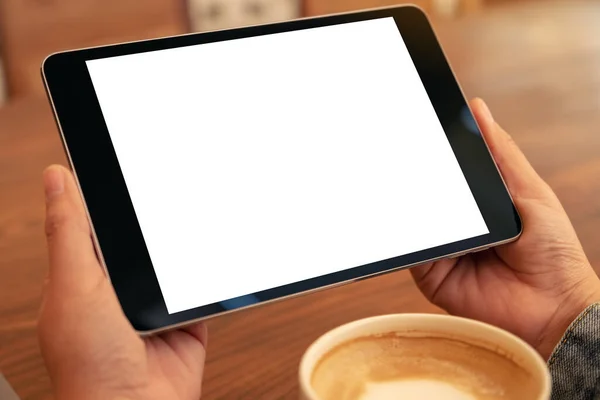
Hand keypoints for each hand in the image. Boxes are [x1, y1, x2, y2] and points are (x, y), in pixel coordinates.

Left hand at [38, 165, 206, 399]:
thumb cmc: (90, 363)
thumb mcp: (73, 285)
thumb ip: (69, 233)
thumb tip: (55, 178)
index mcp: (83, 275)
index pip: (94, 220)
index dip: (108, 190)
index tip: (127, 157)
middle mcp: (117, 287)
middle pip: (140, 236)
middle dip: (154, 216)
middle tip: (173, 178)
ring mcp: (152, 303)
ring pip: (173, 258)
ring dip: (183, 245)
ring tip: (198, 208)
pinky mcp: (185, 317)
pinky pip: (200, 286)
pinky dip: (208, 274)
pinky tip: (215, 253)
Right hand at [411, 98, 599, 359]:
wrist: (554, 308)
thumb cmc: (554, 251)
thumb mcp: (529, 190)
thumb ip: (500, 153)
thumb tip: (476, 108)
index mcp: (477, 202)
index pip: (446, 173)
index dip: (431, 152)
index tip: (414, 126)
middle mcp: (455, 224)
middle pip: (426, 195)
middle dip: (413, 175)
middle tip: (396, 149)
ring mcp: (441, 248)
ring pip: (415, 221)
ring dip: (408, 205)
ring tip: (401, 183)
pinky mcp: (429, 274)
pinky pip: (412, 251)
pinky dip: (408, 236)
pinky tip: (411, 221)